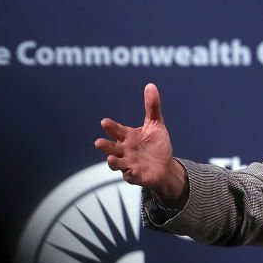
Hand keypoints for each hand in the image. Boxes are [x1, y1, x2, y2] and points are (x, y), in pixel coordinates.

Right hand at [94, 83, 187, 206]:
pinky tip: (131, 172)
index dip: (111, 127)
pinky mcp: (137, 176)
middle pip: (111, 148)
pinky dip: (130, 175)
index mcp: (128, 136)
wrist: (165, 167)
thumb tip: (151, 85)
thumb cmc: (156, 145)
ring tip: (111, 160)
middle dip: (105, 146)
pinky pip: (131, 176)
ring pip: (117, 164)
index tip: (105, 122)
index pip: (117, 130)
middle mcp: (125, 150)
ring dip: (113, 162)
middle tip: (98, 143)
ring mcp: (129, 164)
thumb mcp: (155, 125)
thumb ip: (152, 107)